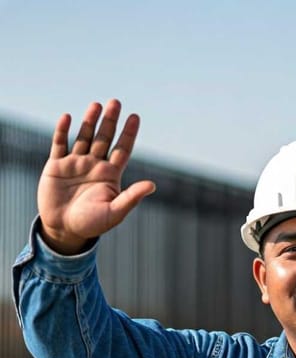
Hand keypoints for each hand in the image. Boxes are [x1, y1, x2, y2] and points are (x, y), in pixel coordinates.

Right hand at [37, 99, 155, 253]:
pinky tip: (68, 117)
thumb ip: (132, 197)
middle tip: (116, 102)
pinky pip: (59, 144)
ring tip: (96, 105)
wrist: (65, 230)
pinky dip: (62, 131)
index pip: (122, 149)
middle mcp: (95, 165)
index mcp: (110, 174)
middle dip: (110, 121)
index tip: (135, 117)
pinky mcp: (56, 166)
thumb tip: (152, 185)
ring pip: (84, 137)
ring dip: (90, 121)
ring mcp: (76, 164)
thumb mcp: (115, 212)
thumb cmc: (92, 224)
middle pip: (104, 138)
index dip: (129, 133)